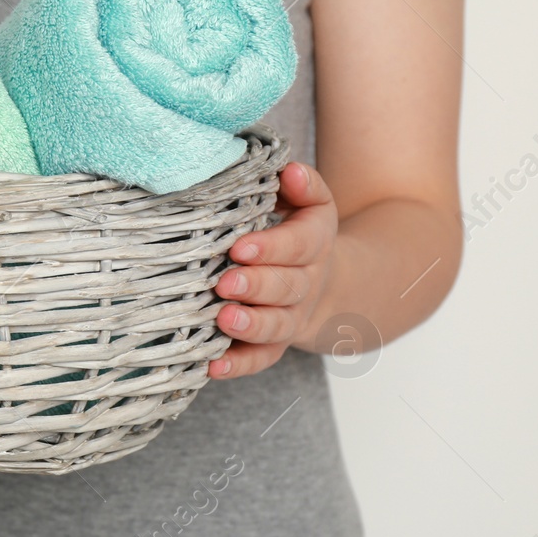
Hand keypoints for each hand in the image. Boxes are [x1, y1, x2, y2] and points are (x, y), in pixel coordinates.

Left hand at [209, 161, 336, 379]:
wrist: (326, 281)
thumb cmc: (295, 230)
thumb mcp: (308, 203)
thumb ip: (301, 186)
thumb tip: (289, 171)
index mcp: (313, 242)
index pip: (298, 244)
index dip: (271, 247)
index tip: (239, 247)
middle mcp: (305, 283)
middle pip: (286, 288)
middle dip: (255, 286)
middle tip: (224, 282)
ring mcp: (290, 317)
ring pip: (276, 327)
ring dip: (250, 326)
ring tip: (223, 320)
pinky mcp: (273, 344)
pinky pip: (260, 359)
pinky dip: (238, 365)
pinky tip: (211, 365)